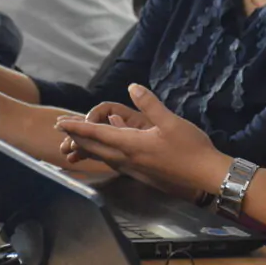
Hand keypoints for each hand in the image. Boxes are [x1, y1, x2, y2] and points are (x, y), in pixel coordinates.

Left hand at [55, 84, 229, 193]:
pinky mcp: (142, 175)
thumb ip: (149, 104)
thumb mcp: (170, 122)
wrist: (206, 177)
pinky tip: (110, 147)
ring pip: (103, 156)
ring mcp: (134, 170)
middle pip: (94, 147)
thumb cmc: (191, 148)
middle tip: (62, 128)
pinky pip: (115, 162)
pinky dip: (104, 152)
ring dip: (88, 146)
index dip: (76, 127)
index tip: (59, 122)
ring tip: (78, 138)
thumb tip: (132, 87)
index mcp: (131, 144)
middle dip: (76, 136)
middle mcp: (127, 159)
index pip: (96, 134)